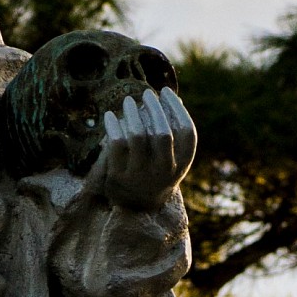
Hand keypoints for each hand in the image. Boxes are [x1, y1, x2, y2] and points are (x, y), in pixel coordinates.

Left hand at [88, 86, 196, 210]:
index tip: (165, 92)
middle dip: (155, 108)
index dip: (176, 108)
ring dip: (133, 113)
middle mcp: (164, 171)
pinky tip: (110, 116)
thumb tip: (173, 97)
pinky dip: (113, 125)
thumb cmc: (155, 168)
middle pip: (163, 133)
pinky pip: (116, 144)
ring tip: (128, 101)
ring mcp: (141, 175)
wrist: (135, 204)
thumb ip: (172, 129)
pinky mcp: (119, 176)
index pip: (186, 131)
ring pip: (138, 136)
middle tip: (147, 94)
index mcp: (181, 164)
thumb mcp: (169, 155)